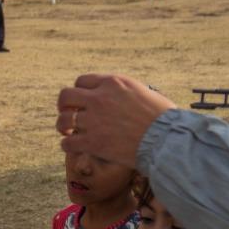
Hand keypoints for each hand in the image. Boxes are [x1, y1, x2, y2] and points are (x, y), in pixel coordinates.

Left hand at [57, 74, 176, 168]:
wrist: (166, 140)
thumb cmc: (163, 119)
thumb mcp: (144, 93)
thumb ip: (126, 93)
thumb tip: (124, 98)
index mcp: (113, 83)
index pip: (82, 81)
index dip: (80, 92)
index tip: (81, 102)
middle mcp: (99, 99)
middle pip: (66, 96)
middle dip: (64, 105)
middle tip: (68, 114)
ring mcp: (94, 120)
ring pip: (63, 120)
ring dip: (62, 127)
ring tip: (68, 132)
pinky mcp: (93, 142)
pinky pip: (67, 142)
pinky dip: (67, 145)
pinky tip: (73, 146)